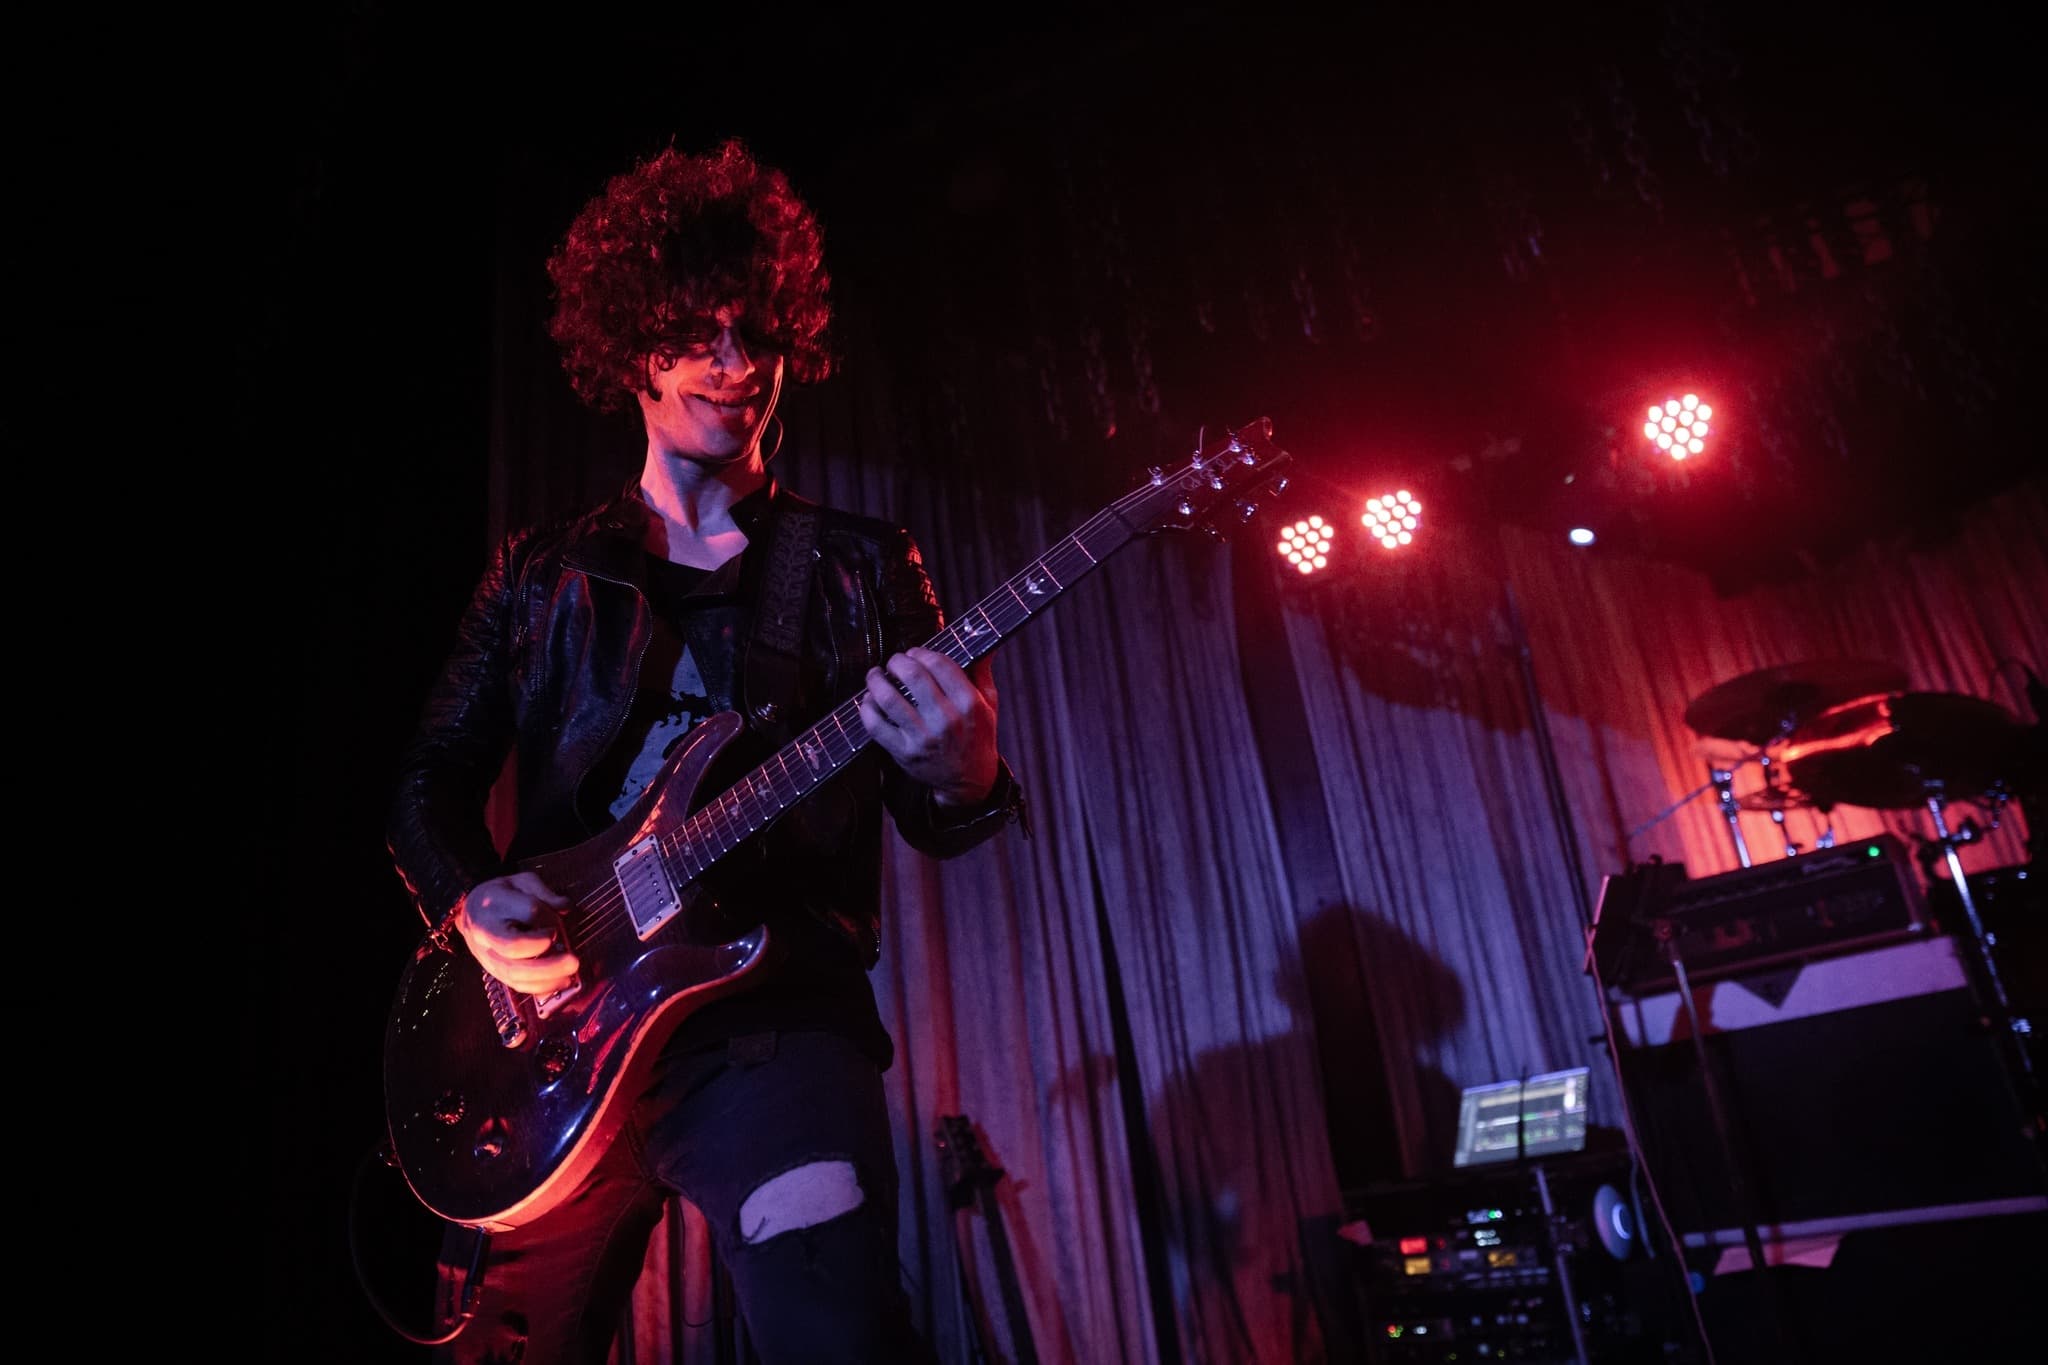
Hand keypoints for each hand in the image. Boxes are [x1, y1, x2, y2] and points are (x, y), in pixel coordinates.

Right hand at [456, 870, 579, 995]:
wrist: (471, 912)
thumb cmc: (501, 896)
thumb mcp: (521, 882)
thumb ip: (544, 893)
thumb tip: (565, 908)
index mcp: (494, 904)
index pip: (527, 912)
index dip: (548, 919)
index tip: (558, 924)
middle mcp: (486, 933)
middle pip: (514, 950)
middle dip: (546, 957)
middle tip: (572, 960)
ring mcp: (488, 955)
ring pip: (514, 973)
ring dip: (546, 977)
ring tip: (570, 972)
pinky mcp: (495, 971)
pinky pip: (517, 985)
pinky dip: (541, 987)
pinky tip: (561, 982)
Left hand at [856, 647, 999, 805]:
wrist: (970, 781)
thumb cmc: (979, 736)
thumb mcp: (989, 703)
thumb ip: (982, 670)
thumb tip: (984, 639)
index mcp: (968, 703)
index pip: (939, 664)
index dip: (921, 652)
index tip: (914, 653)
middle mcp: (946, 720)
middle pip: (912, 676)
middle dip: (897, 661)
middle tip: (894, 662)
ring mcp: (923, 737)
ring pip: (888, 698)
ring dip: (876, 680)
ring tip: (875, 675)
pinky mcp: (904, 753)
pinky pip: (875, 725)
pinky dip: (866, 708)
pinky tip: (869, 700)